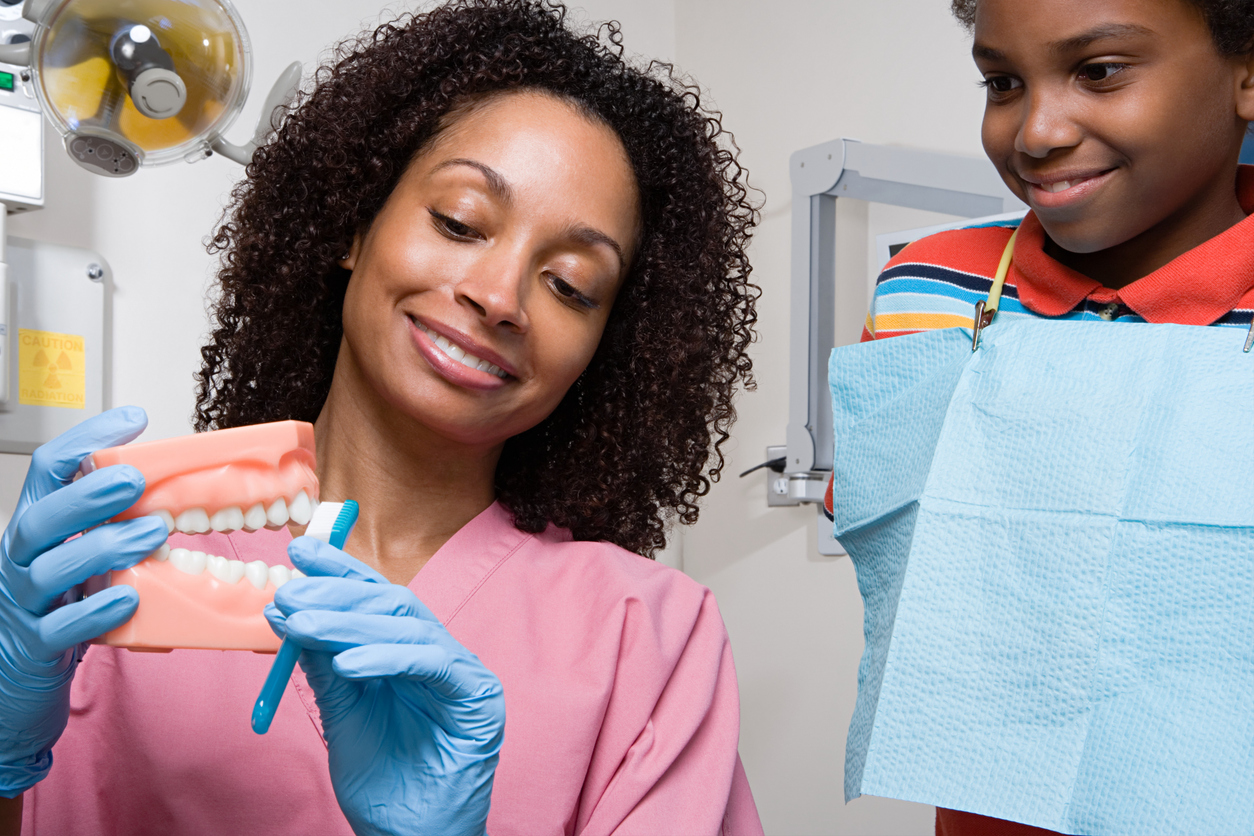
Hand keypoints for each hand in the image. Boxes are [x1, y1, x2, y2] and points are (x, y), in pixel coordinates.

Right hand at [0, 407, 167, 796]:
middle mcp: (22, 559)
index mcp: (38, 525)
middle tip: (134, 481)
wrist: (21, 669)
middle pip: (40, 519)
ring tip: (151, 535)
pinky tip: (129, 595)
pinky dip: (95, 611)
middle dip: (86, 496)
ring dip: (102, 548)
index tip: (133, 419)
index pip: (49, 470)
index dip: (86, 440)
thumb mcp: (83, 549)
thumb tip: (177, 485)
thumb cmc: (62, 600)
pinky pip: (61, 627)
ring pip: (49, 571)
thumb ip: (115, 518)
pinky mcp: (37, 644)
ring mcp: (25, 603)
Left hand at [268, 537, 504, 835]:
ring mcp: (462, 673)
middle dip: (338, 591)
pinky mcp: (479, 697)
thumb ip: (326, 665)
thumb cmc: (384, 784)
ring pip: (408, 625)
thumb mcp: (342, 714)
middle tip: (290, 591)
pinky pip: (433, 662)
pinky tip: (350, 664)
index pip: (376, 599)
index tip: (299, 550)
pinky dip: (389, 657)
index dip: (341, 570)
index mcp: (409, 654)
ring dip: (350, 621)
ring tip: (302, 624)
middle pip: (392, 602)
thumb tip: (292, 613)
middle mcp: (439, 654)